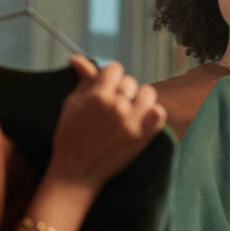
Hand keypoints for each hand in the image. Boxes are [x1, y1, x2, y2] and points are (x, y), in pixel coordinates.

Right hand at [45, 57, 165, 191]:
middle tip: (112, 105)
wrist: (76, 172)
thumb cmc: (70, 137)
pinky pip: (159, 112)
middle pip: (129, 81)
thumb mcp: (71, 105)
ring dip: (139, 99)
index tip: (105, 87)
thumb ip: (82, 81)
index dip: (109, 77)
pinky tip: (140, 119)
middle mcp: (116, 106)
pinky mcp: (142, 136)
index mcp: (96, 96)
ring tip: (128, 111)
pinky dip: (152, 113)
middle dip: (121, 90)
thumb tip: (77, 58)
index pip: (114, 69)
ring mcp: (131, 122)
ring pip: (147, 93)